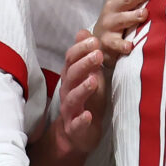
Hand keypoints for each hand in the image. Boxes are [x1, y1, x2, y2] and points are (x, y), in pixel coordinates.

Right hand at [47, 30, 110, 164]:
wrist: (77, 134)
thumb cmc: (87, 100)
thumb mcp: (89, 75)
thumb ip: (86, 56)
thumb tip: (84, 31)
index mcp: (71, 78)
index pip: (71, 59)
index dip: (81, 49)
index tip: (95, 39)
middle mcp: (67, 92)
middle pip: (71, 75)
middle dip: (84, 63)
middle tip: (98, 54)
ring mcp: (70, 110)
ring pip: (72, 98)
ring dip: (82, 88)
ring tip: (94, 81)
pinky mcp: (75, 128)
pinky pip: (76, 124)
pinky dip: (81, 120)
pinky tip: (88, 116)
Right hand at [91, 0, 164, 58]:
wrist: (101, 38)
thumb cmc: (120, 8)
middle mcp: (115, 2)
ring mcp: (111, 21)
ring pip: (121, 17)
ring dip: (131, 16)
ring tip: (144, 14)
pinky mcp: (108, 41)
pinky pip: (115, 44)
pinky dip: (122, 45)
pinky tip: (130, 46)